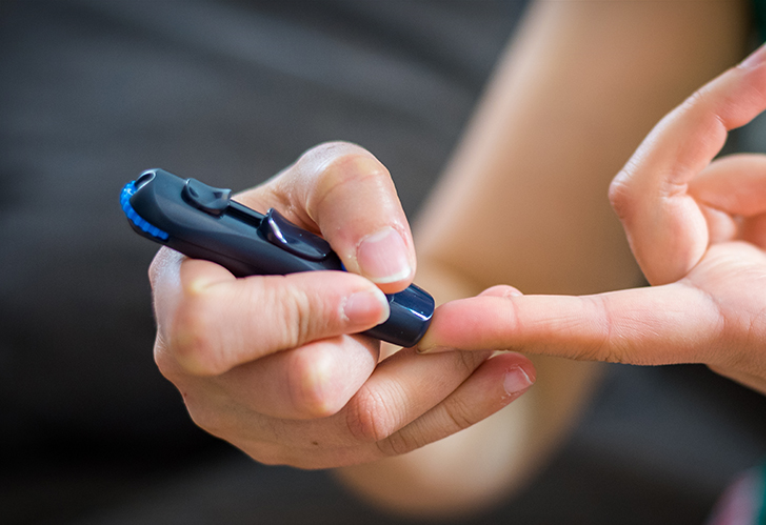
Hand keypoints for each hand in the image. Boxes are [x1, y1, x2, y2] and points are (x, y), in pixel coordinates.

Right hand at [150, 142, 534, 468]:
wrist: (323, 272)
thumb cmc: (309, 215)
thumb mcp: (326, 175)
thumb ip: (351, 198)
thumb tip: (388, 271)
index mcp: (184, 297)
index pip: (212, 334)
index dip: (296, 316)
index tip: (372, 296)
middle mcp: (209, 380)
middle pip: (301, 392)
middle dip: (385, 349)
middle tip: (443, 310)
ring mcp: (261, 424)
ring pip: (360, 425)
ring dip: (443, 375)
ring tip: (501, 331)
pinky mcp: (315, 448)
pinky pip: (393, 443)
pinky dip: (458, 406)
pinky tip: (508, 373)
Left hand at [417, 43, 765, 481]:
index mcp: (725, 339)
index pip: (607, 328)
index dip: (527, 324)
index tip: (445, 324)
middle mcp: (703, 304)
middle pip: (647, 192)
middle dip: (707, 127)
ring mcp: (720, 279)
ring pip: (708, 182)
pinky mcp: (745, 261)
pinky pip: (740, 191)